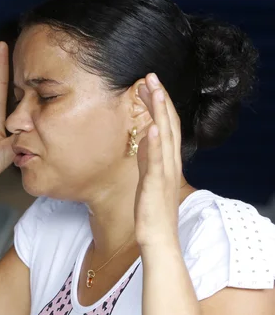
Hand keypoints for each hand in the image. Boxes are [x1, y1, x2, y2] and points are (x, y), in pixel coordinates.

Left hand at [133, 73, 183, 247]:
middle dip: (160, 99)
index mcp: (168, 160)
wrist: (159, 239)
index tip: (150, 83)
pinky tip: (150, 126)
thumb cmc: (152, 210)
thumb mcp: (148, 176)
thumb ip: (148, 156)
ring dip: (159, 112)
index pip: (167, 125)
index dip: (160, 103)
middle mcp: (170, 163)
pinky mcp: (155, 185)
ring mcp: (164, 173)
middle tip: (151, 75)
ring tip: (154, 90)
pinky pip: (157, 161)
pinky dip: (155, 142)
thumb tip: (144, 135)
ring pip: (164, 136)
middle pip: (168, 124)